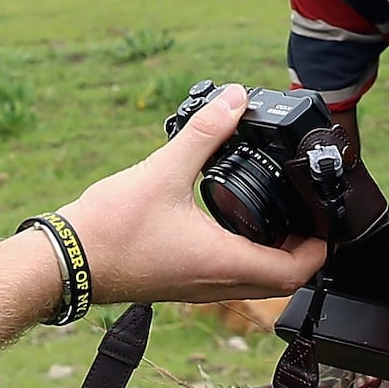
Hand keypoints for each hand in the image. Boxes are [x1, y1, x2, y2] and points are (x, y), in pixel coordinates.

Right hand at [59, 86, 330, 305]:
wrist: (66, 262)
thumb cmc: (111, 229)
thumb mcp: (164, 171)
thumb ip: (204, 133)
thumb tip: (234, 99)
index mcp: (223, 262)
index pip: (294, 272)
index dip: (318, 249)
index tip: (323, 223)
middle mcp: (216, 283)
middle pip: (280, 282)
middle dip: (299, 251)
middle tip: (302, 216)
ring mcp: (196, 288)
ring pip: (251, 282)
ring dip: (269, 255)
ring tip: (269, 215)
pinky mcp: (177, 284)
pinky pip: (225, 277)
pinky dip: (240, 256)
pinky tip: (223, 222)